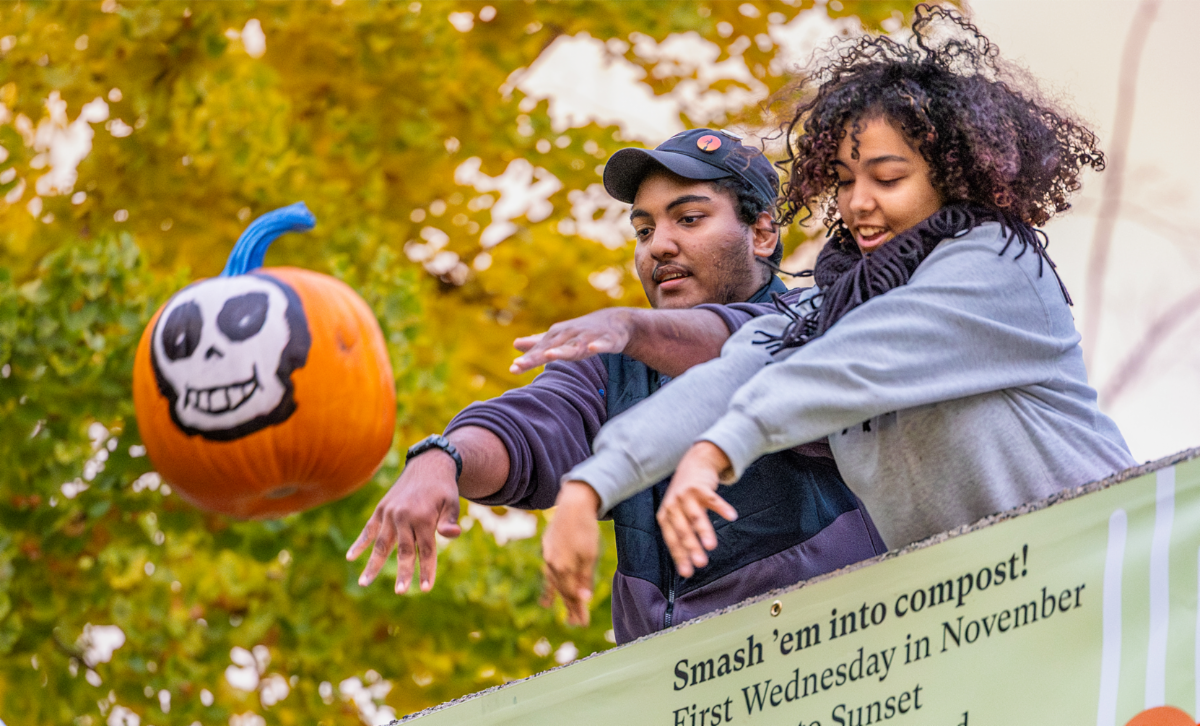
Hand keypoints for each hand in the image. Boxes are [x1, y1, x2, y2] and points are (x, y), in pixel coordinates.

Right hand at [346, 451, 461, 593]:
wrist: (428, 465)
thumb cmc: (443, 489)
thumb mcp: (452, 502)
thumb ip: (450, 521)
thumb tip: (452, 535)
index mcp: (423, 517)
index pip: (426, 549)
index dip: (427, 569)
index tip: (426, 588)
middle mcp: (404, 516)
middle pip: (404, 550)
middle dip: (403, 572)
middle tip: (401, 592)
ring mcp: (390, 513)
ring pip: (381, 543)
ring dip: (373, 564)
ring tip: (363, 583)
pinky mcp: (381, 509)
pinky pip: (369, 529)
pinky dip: (359, 543)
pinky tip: (350, 557)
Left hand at [510, 308, 635, 373]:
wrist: (615, 321)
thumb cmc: (582, 331)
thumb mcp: (559, 337)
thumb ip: (538, 342)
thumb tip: (515, 344)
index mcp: (558, 335)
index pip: (539, 349)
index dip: (527, 359)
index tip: (513, 368)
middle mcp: (571, 335)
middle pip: (552, 347)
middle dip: (536, 356)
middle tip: (519, 364)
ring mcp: (589, 337)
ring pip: (575, 346)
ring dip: (563, 350)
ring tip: (549, 355)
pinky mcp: (608, 340)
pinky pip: (603, 344)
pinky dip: (598, 346)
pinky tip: (593, 349)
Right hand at [541, 481, 600, 625]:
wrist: (573, 504)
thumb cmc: (586, 530)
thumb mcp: (590, 556)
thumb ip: (585, 579)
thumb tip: (584, 599)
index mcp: (563, 568)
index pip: (572, 594)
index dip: (578, 609)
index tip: (583, 623)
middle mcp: (552, 565)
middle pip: (563, 591)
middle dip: (571, 607)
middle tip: (578, 623)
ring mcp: (548, 557)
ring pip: (555, 583)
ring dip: (561, 599)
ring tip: (565, 614)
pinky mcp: (548, 550)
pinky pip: (548, 573)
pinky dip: (549, 587)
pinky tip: (547, 600)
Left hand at [657, 442, 738, 577]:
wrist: (693, 463)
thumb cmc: (685, 496)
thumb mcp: (676, 512)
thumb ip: (681, 534)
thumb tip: (686, 567)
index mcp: (665, 516)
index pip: (672, 540)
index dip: (679, 556)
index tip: (688, 573)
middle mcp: (672, 506)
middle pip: (683, 530)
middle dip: (691, 548)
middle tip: (701, 563)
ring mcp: (686, 495)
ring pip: (696, 517)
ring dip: (704, 532)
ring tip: (711, 546)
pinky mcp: (700, 487)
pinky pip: (713, 499)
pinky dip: (722, 508)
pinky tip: (732, 516)